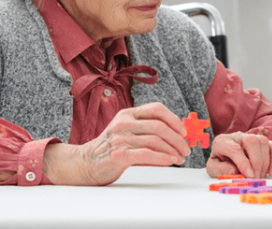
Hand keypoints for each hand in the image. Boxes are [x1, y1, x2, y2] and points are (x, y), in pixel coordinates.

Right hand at [43, 102, 190, 185]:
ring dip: (172, 150)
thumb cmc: (111, 148)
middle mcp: (124, 123)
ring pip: (155, 140)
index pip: (156, 109)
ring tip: (180, 158)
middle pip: (159, 126)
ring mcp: (120, 138)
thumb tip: (177, 133)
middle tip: (186, 148)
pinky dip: (162, 157)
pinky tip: (170, 160)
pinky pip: (146, 154)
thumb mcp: (127, 131)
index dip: (174, 119)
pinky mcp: (119, 154)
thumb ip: (147, 128)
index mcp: (128, 113)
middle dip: (177, 138)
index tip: (184, 131)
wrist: (85, 163)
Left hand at [206, 132, 271, 178]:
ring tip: (259, 178)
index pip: (235, 149)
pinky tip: (271, 172)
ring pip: (263, 142)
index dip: (243, 163)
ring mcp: (251, 138)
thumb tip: (235, 170)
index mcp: (222, 142)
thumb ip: (220, 170)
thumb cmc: (219, 165)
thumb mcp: (213, 170)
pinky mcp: (263, 143)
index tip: (249, 176)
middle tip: (255, 179)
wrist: (224, 160)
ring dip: (264, 162)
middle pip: (251, 140)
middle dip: (256, 162)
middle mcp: (237, 136)